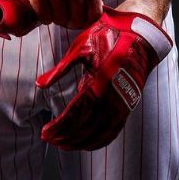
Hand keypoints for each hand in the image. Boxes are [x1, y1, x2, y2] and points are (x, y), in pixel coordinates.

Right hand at [14, 0, 103, 28]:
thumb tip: (99, 13)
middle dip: (70, 22)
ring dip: (56, 18)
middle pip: (78, 20)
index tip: (81, 21)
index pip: (95, 13)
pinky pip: (45, 18)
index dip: (88, 22)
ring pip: (61, 20)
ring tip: (53, 6)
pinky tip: (43, 5)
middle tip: (64, 15)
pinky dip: (44, 16)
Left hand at [35, 4, 172, 150]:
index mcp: (97, 84)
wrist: (139, 36)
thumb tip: (39, 84)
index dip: (58, 128)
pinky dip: (97, 141)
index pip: (74, 115)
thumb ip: (60, 69)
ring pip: (97, 135)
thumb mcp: (81, 48)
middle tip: (49, 139)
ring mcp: (121, 106)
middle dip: (64, 137)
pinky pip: (111, 132)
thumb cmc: (108, 38)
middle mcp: (111, 99)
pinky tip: (85, 142)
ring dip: (79, 143)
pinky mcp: (127, 108)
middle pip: (84, 129)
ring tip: (63, 143)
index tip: (45, 133)